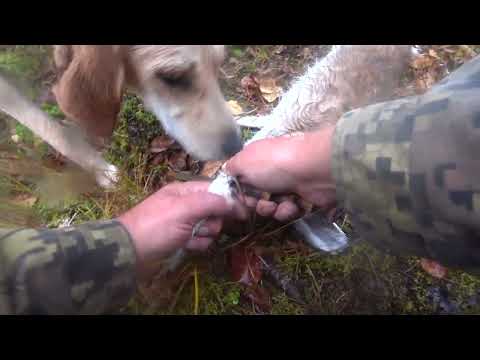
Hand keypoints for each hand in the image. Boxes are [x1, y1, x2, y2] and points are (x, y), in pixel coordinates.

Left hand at [117, 181, 246, 264]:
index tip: (244, 210)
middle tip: (202, 227)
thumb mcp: (183, 209)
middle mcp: (186, 204)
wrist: (129, 254)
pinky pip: (201, 240)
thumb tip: (235, 201)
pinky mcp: (182, 239)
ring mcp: (184, 222)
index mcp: (185, 190)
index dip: (229, 199)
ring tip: (190, 238)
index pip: (215, 190)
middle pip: (215, 209)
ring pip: (209, 226)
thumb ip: (210, 202)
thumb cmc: (156, 226)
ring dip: (204, 234)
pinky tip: (186, 247)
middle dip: (212, 220)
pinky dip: (197, 244)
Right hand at [225, 124, 336, 220]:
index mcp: (258, 159)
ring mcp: (290, 183)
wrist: (313, 169)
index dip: (242, 193)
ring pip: (274, 206)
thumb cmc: (274, 163)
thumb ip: (231, 168)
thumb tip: (227, 172)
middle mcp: (273, 170)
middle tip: (262, 203)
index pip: (245, 180)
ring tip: (281, 205)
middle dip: (258, 204)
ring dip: (274, 210)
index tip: (241, 199)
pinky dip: (290, 211)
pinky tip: (294, 205)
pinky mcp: (305, 196)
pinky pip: (291, 211)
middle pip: (258, 196)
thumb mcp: (243, 161)